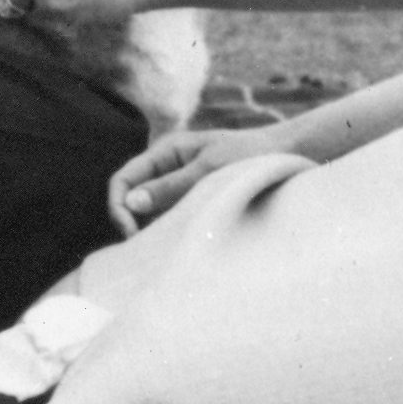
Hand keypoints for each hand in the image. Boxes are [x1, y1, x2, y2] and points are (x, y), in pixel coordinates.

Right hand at [107, 122, 289, 233]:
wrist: (284, 155)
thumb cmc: (249, 156)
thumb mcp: (209, 170)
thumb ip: (171, 187)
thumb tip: (131, 203)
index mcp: (165, 152)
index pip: (123, 180)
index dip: (119, 207)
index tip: (131, 234)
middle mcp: (166, 169)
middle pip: (131, 199)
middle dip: (132, 224)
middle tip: (149, 251)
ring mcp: (178, 187)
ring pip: (149, 214)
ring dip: (151, 231)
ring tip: (167, 251)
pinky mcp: (192, 202)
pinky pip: (170, 219)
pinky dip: (169, 233)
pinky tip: (181, 247)